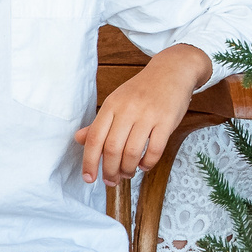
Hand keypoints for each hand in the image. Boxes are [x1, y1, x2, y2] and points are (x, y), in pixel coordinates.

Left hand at [75, 43, 208, 185]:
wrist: (172, 70)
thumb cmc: (142, 90)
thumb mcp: (116, 101)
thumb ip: (99, 123)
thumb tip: (79, 139)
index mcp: (112, 105)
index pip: (94, 138)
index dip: (89, 162)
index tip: (89, 178)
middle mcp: (128, 109)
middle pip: (112, 149)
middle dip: (110, 170)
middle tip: (111, 181)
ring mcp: (148, 115)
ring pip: (132, 152)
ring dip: (128, 169)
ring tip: (128, 173)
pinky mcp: (167, 120)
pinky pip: (155, 149)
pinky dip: (148, 163)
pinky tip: (144, 165)